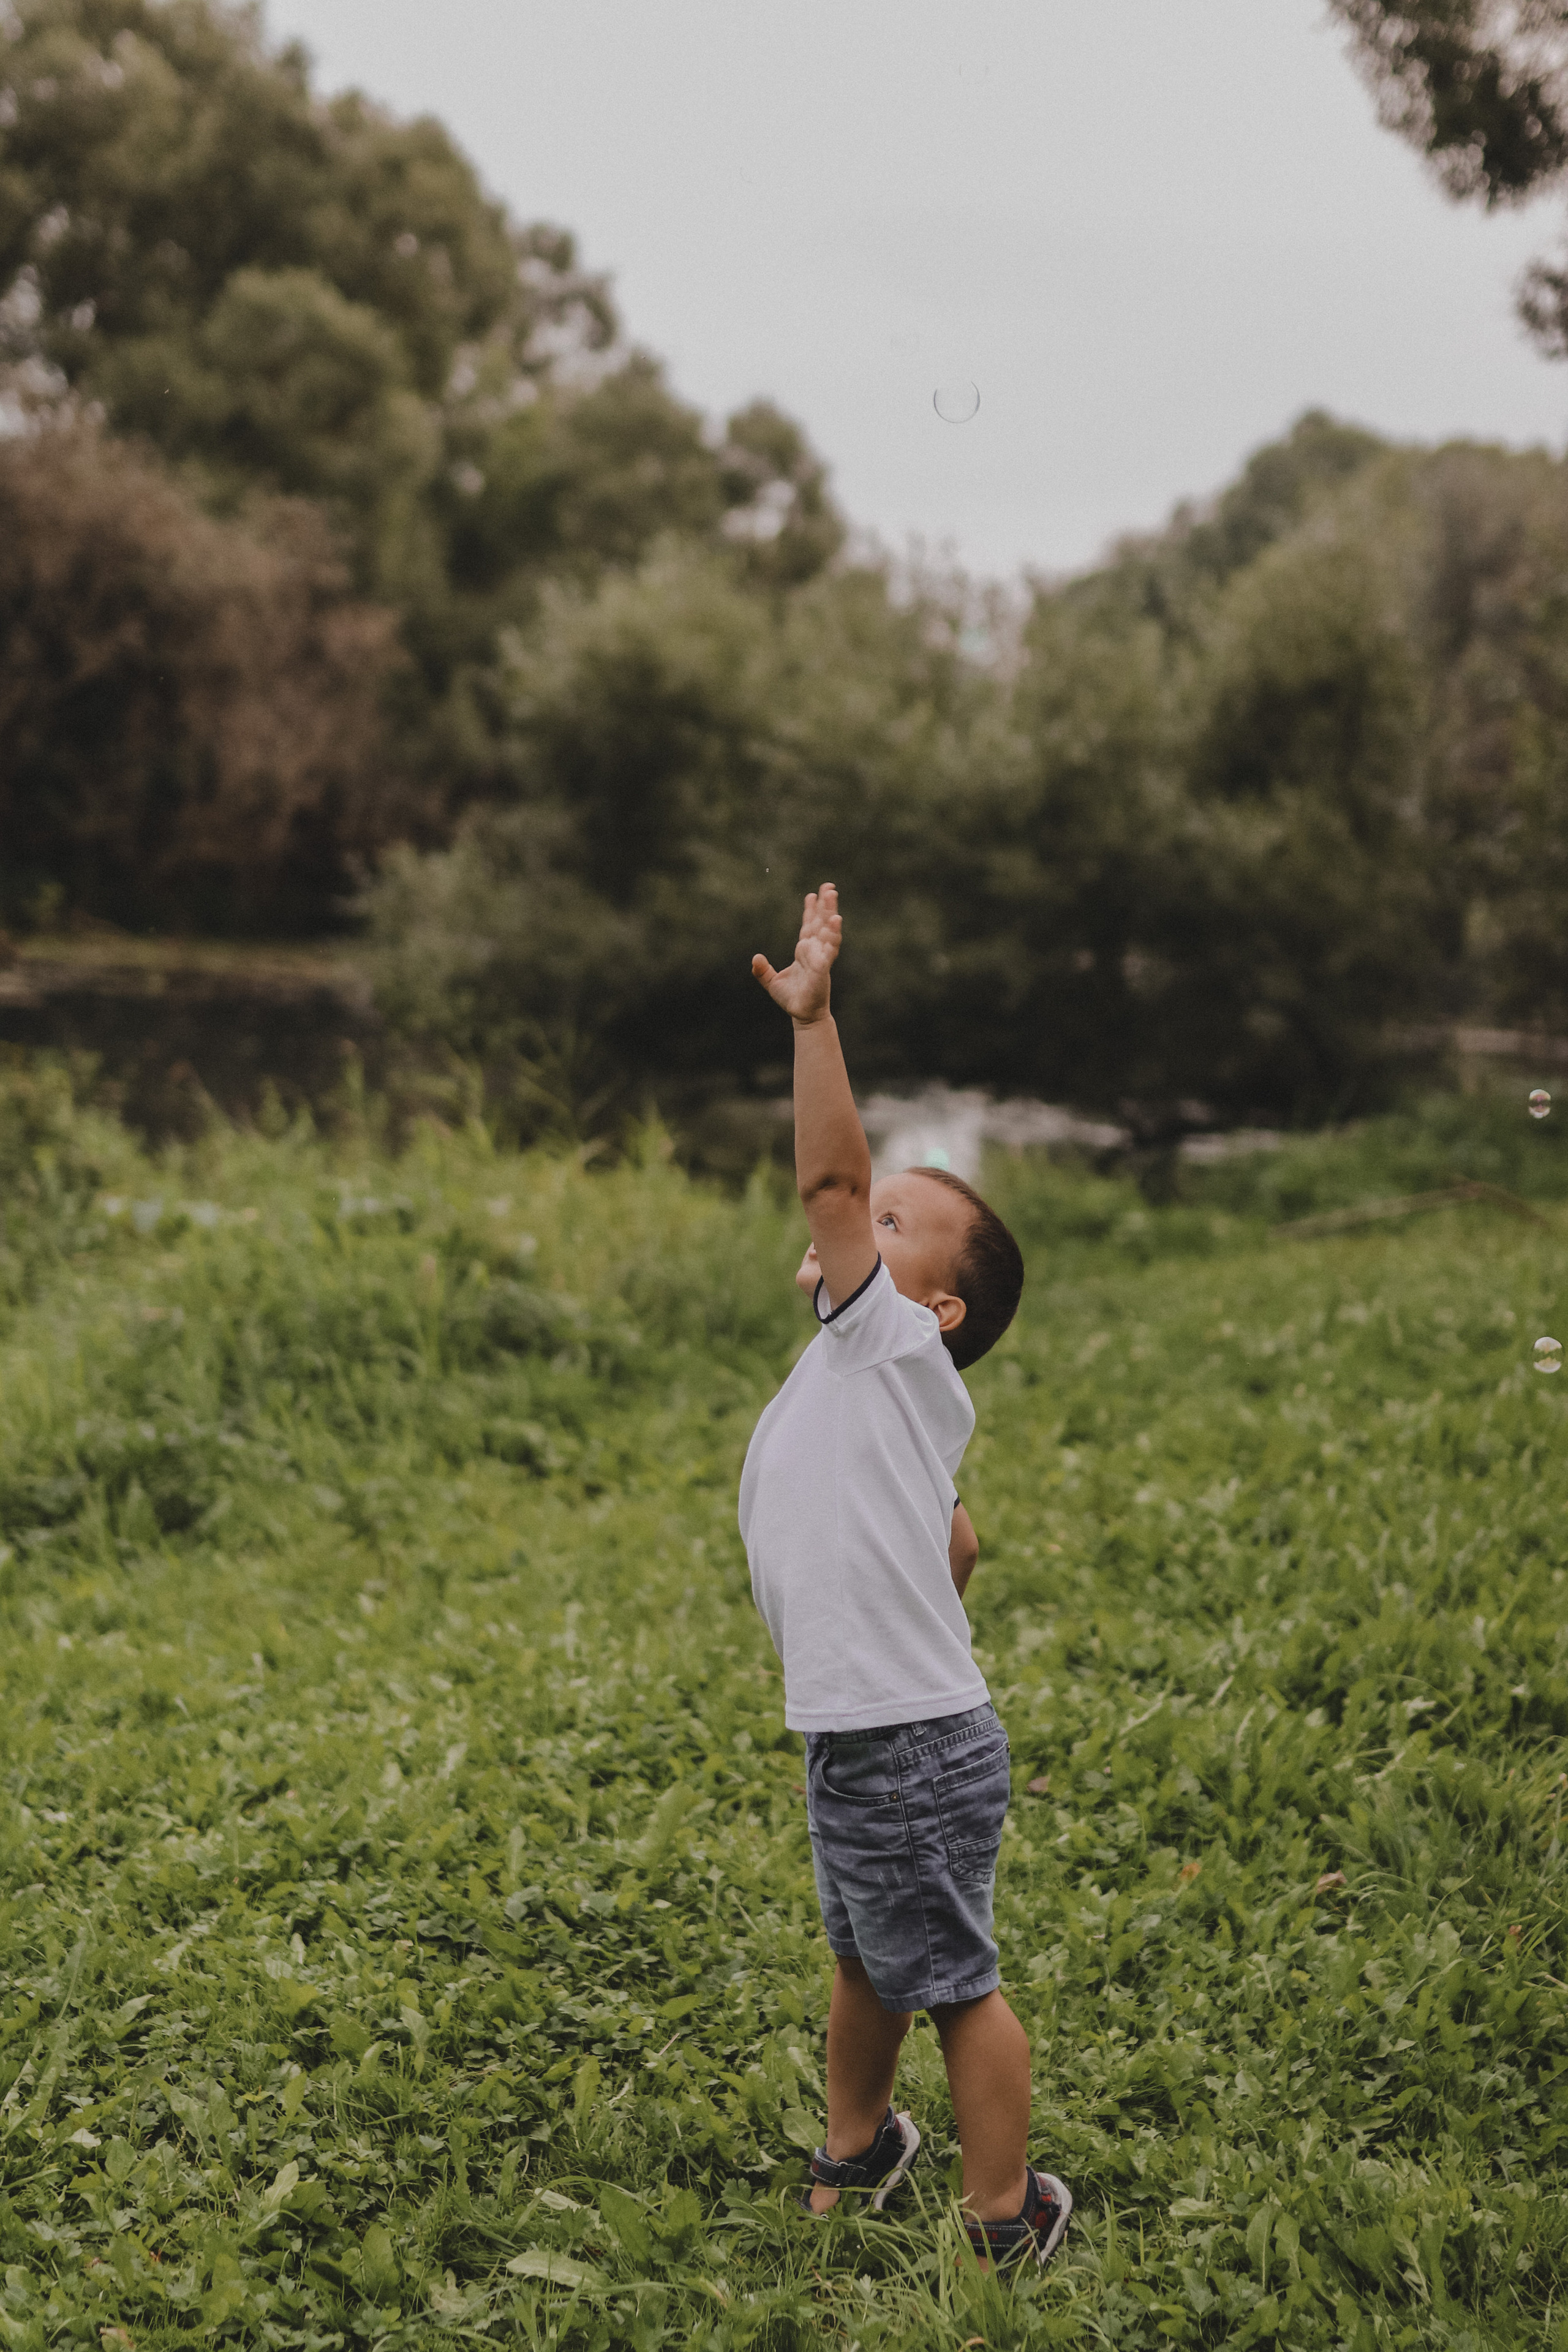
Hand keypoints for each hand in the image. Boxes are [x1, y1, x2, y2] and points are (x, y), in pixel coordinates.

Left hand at [752, 884, 840, 1024]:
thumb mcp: (772, 982)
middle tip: (828, 886)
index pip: (808, 926)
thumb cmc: (791, 998)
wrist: (802, 1015)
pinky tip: (837, 921)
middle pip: (821, 922)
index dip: (810, 910)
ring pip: (828, 930)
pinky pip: (829, 949)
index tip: (812, 894)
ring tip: (832, 895)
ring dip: (830, 912)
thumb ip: (762, 970)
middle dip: (825, 904)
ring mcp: (820, 957)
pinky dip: (833, 935)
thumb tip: (755, 957)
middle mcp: (814, 951)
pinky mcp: (823, 968)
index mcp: (804, 951)